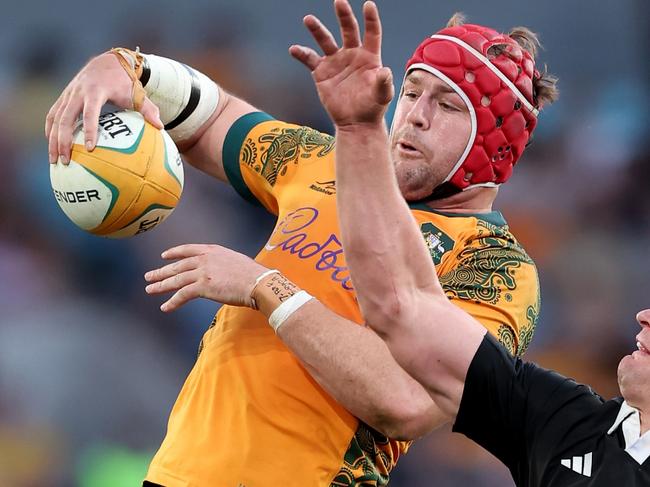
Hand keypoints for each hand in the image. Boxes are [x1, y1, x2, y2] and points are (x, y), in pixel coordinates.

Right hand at [45, 52, 162, 164]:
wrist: (109, 62)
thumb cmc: (125, 83)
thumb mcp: (138, 94)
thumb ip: (149, 110)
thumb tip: (161, 127)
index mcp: (96, 91)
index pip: (90, 113)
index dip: (90, 130)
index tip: (90, 148)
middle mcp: (78, 92)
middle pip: (65, 118)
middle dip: (63, 141)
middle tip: (65, 161)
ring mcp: (69, 94)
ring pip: (56, 118)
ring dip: (53, 140)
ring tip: (54, 160)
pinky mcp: (64, 97)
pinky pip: (53, 115)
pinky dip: (50, 130)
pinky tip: (52, 146)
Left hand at [144, 244, 267, 311]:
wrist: (258, 282)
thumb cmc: (253, 275)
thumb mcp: (235, 261)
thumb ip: (222, 264)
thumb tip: (220, 272)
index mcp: (213, 250)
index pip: (188, 249)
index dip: (174, 253)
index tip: (164, 256)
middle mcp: (204, 259)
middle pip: (178, 266)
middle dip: (161, 272)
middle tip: (149, 276)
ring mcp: (202, 272)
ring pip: (176, 280)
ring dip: (161, 285)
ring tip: (150, 289)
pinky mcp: (202, 287)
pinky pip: (182, 295)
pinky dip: (172, 302)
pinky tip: (165, 307)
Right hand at [290, 0, 393, 127]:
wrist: (356, 123)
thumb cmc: (373, 108)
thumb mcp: (382, 96)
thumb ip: (383, 82)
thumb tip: (385, 71)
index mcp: (369, 56)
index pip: (371, 33)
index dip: (370, 19)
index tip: (368, 5)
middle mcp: (352, 54)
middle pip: (348, 29)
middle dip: (343, 15)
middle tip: (339, 1)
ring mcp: (335, 62)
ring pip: (325, 40)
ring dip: (317, 29)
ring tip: (309, 19)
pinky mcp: (321, 73)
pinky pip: (309, 59)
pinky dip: (301, 53)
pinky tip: (294, 49)